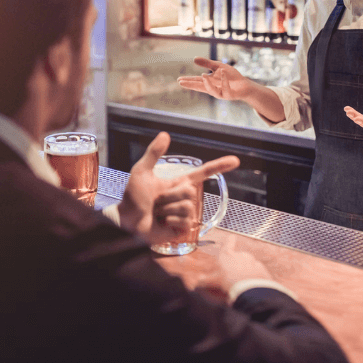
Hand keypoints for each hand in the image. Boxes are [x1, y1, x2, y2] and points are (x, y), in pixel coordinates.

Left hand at [118, 132, 239, 244]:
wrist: (127, 222)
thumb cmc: (132, 198)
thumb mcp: (141, 171)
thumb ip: (153, 153)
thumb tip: (166, 134)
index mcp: (178, 183)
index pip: (203, 173)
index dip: (219, 166)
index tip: (236, 160)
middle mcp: (184, 197)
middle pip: (189, 190)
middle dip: (169, 195)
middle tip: (155, 201)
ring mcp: (185, 213)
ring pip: (187, 205)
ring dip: (167, 208)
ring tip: (157, 212)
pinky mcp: (183, 228)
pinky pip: (185, 220)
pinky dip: (170, 220)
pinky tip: (162, 222)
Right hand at [159, 243, 273, 303]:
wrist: (250, 289)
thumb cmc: (229, 282)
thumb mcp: (212, 283)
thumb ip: (203, 282)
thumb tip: (192, 284)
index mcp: (227, 255)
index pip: (228, 243)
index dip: (229, 240)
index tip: (231, 237)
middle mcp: (241, 255)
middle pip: (239, 256)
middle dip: (236, 264)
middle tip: (232, 275)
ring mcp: (253, 262)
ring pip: (249, 264)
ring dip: (246, 271)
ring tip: (241, 283)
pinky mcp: (263, 270)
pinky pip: (258, 272)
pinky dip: (255, 277)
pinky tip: (251, 285)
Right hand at [177, 57, 252, 101]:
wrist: (245, 85)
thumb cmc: (231, 77)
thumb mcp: (218, 67)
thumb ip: (207, 63)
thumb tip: (194, 59)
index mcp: (209, 83)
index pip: (197, 82)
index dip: (188, 81)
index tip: (179, 80)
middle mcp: (213, 89)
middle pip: (200, 88)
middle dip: (191, 85)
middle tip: (181, 83)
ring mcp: (221, 93)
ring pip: (212, 91)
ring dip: (207, 83)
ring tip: (203, 75)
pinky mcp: (229, 95)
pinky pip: (226, 87)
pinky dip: (224, 80)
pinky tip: (222, 72)